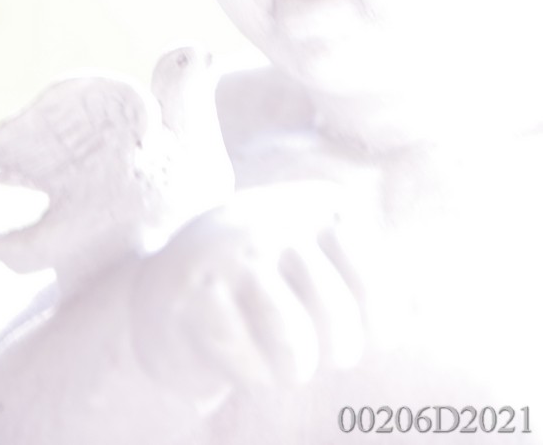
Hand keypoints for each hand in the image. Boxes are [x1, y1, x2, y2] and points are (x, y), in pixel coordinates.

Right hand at [130, 181, 364, 398]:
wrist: (164, 286)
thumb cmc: (264, 286)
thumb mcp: (324, 263)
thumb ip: (373, 283)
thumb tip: (417, 312)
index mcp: (323, 205)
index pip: (378, 291)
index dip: (371, 332)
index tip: (344, 331)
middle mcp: (279, 216)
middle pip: (339, 320)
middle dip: (332, 353)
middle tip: (308, 351)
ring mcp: (234, 250)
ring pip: (295, 344)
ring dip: (291, 370)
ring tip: (281, 363)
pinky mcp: (197, 291)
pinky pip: (250, 364)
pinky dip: (251, 377)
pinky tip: (233, 357)